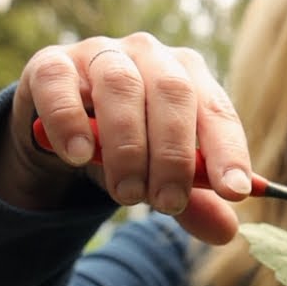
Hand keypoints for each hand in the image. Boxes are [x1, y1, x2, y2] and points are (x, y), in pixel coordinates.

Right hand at [4, 32, 251, 244]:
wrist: (59, 128)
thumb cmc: (126, 145)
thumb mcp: (161, 175)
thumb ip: (194, 201)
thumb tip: (227, 232)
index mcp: (188, 75)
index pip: (216, 109)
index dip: (228, 150)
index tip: (235, 192)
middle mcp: (150, 55)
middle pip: (172, 92)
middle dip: (173, 155)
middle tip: (166, 203)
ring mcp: (100, 53)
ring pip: (120, 86)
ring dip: (127, 146)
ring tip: (126, 195)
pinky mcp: (50, 63)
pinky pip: (60, 84)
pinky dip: (69, 121)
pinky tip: (78, 156)